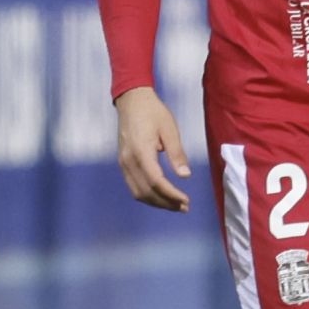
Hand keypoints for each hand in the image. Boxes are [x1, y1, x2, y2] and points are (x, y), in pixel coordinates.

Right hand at [116, 86, 190, 211]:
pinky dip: (147, 195)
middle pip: (146, 191)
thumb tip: (185, 176)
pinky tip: (160, 195)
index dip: (171, 194)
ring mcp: (123, 162)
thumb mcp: (169, 129)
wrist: (132, 100)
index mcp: (141, 151)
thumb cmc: (153, 112)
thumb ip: (176, 153)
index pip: (156, 181)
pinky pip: (133, 186)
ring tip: (174, 205)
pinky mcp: (123, 162)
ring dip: (156, 202)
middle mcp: (128, 160)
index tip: (186, 201)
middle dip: (165, 203)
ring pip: (137, 192)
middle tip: (184, 207)